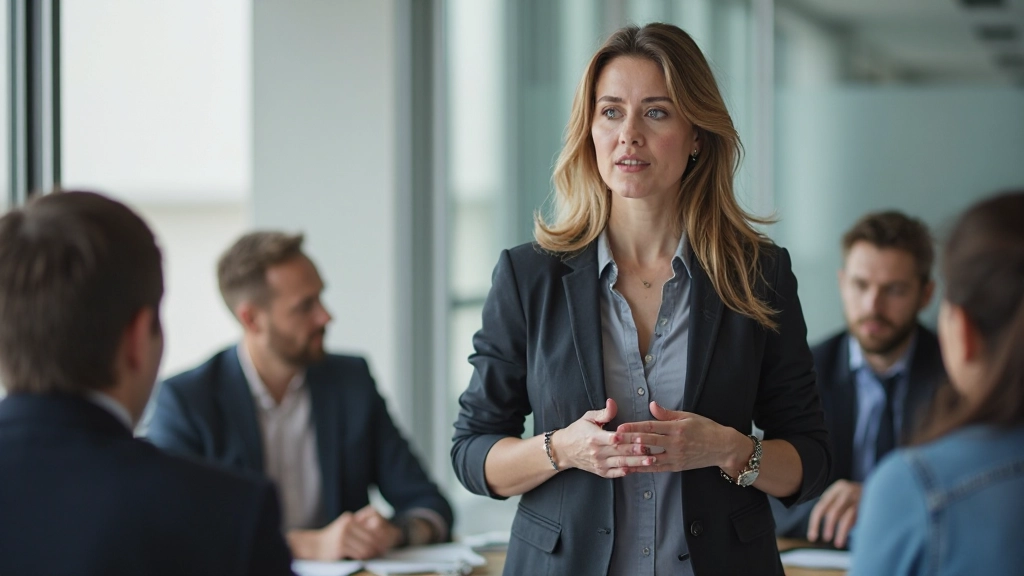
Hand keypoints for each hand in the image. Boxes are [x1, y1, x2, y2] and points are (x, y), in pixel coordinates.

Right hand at [298, 505, 400, 559]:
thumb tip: (382, 529)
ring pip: (366, 546)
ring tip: (375, 555)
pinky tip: (364, 558)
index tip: (386, 538)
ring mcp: (343, 535)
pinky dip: (364, 557)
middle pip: (371, 536)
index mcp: (350, 518)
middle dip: (379, 544)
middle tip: (384, 550)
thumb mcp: (344, 526)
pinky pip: (359, 554)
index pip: (372, 524)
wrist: (313, 546)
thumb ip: (359, 525)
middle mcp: (347, 524)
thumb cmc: (332, 538)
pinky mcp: (340, 546)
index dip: (382, 532)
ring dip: (372, 553)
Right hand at [553, 399, 655, 477]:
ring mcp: (599, 463)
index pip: (613, 438)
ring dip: (636, 463)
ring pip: (620, 463)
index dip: (626, 438)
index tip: (639, 436)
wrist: (564, 450)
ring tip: (650, 460)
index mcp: (594, 437)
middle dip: (636, 451)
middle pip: (620, 451)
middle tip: (651, 448)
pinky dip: (626, 472)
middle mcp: (597, 452)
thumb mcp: (588, 418)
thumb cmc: (578, 431)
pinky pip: (615, 473)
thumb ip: (603, 413)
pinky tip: (637, 470)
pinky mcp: (600, 472)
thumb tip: (612, 402)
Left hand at [615, 401, 743, 472]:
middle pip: (648, 441)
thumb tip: (651, 405)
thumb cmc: (705, 429)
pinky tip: (632, 467)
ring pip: (650, 457)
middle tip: (613, 440)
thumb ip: (667, 413)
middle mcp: (675, 443)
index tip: (621, 427)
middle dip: (629, 441)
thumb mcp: (688, 416)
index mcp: (676, 428)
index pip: (651, 426)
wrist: (722, 447)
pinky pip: (657, 468)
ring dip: (633, 456)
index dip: (635, 427)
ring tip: (618, 456)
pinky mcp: (677, 467)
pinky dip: (644, 468)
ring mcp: (675, 456)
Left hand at [807, 480, 862, 548]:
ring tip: (837, 543)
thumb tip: (818, 526)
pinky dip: (846, 530)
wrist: (885, 489)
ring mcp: (856, 497)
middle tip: (823, 538)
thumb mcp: (846, 496)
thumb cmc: (861, 497)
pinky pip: (853, 519)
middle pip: (830, 511)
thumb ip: (834, 506)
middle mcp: (845, 490)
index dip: (814, 522)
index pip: (821, 506)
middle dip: (825, 527)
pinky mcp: (866, 505)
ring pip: (841, 517)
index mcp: (837, 488)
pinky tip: (844, 539)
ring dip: (838, 531)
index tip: (812, 536)